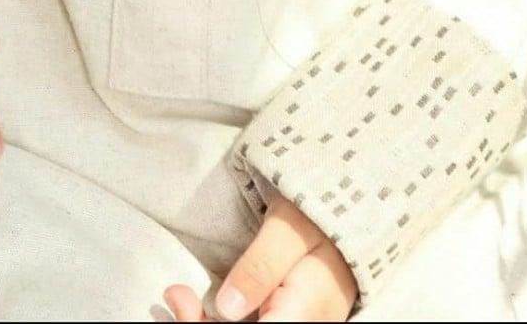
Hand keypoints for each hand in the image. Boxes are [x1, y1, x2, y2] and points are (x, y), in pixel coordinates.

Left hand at [164, 194, 356, 321]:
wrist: (353, 213)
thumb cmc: (319, 214)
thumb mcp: (288, 229)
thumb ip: (260, 267)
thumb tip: (227, 309)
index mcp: (305, 312)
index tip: (180, 303)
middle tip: (174, 295)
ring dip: (205, 322)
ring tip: (178, 296)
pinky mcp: (287, 320)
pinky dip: (220, 320)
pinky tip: (196, 304)